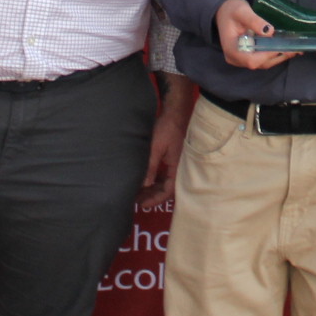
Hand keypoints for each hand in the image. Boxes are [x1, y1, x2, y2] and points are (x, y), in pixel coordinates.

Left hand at [138, 72, 195, 208]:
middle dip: (152, 195)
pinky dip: (155, 178)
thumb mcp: (156, 148)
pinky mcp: (173, 157)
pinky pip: (165, 173)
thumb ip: (150, 167)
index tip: (142, 204)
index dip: (155, 199)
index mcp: (178, 167)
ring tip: (138, 192)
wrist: (176, 111)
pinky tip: (145, 179)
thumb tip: (143, 185)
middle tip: (136, 200)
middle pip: (166, 188)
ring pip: (165, 181)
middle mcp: (179, 168)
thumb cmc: (167, 128)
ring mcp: (176, 162)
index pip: (168, 190)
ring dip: (153, 187)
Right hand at [217, 0, 294, 69]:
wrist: (223, 11)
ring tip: (296, 48)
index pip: (251, 60)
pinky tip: (287, 48)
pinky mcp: (249, 56)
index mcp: (231, 49)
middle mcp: (236, 58)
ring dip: (280, 56)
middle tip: (296, 48)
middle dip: (279, 56)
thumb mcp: (241, 11)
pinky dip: (276, 54)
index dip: (267, 55)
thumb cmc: (230, 10)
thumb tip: (269, 31)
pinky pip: (264, 59)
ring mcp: (243, 59)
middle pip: (260, 64)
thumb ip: (254, 20)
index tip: (280, 45)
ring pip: (264, 63)